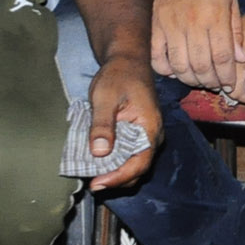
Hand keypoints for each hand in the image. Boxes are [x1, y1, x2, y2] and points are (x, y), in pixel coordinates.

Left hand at [84, 52, 163, 189]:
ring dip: (115, 173)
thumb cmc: (118, 76)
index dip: (118, 178)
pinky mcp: (140, 135)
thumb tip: (100, 153)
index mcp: (149, 128)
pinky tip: (99, 162)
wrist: (127, 61)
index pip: (139, 164)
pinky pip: (131, 156)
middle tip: (91, 182)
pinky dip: (116, 163)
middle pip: (138, 170)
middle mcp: (153, 136)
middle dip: (115, 180)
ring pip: (135, 165)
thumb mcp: (105, 97)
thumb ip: (102, 124)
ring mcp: (148, 136)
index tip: (97, 183)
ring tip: (93, 174)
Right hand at [151, 0, 244, 91]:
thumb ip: (236, 30)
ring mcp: (170, 24)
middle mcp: (192, 21)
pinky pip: (156, 57)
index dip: (227, 76)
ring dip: (190, 79)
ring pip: (179, 66)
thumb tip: (240, 59)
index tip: (230, 83)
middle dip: (211, 81)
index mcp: (214, 15)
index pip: (222, 57)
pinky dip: (166, 70)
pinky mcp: (154, 25)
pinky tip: (176, 70)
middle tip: (216, 84)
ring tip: (199, 79)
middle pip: (201, 66)